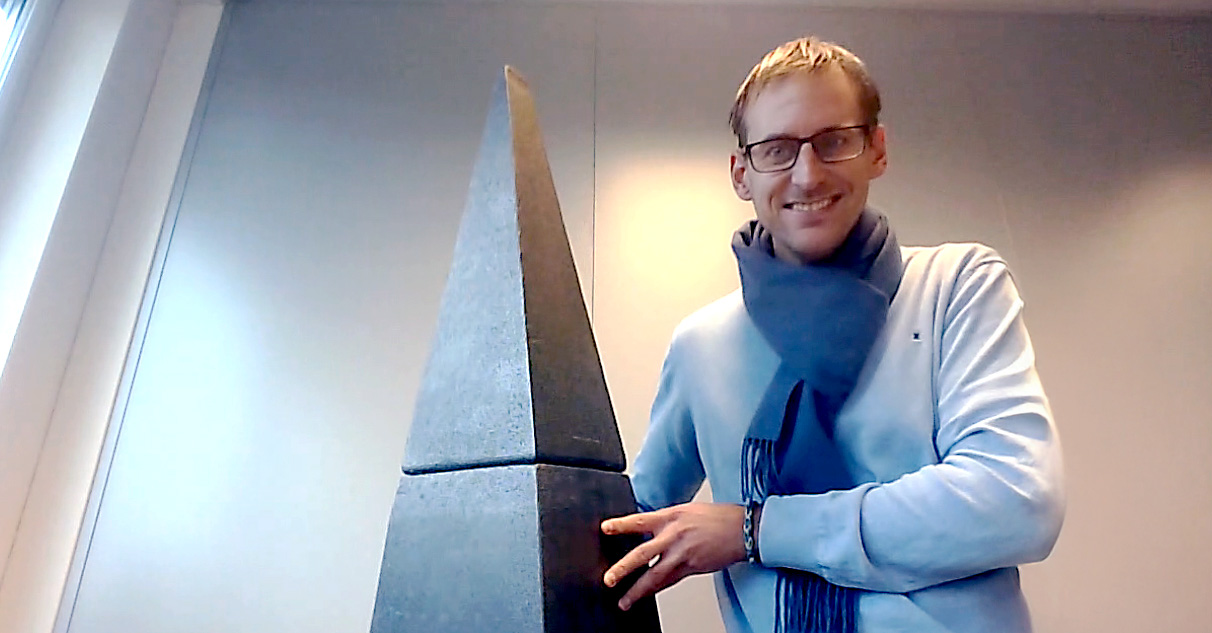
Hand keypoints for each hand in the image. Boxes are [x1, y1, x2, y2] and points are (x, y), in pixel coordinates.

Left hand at [601, 502, 745, 610]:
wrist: (742, 529)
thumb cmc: (717, 518)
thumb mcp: (687, 510)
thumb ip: (667, 520)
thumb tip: (649, 528)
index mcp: (671, 516)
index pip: (641, 520)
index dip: (621, 524)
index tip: (605, 529)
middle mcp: (674, 535)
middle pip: (643, 553)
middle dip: (623, 568)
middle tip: (609, 578)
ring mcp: (683, 553)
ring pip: (655, 575)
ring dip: (637, 590)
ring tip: (624, 601)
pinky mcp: (692, 567)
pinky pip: (670, 581)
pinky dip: (656, 589)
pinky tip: (647, 595)